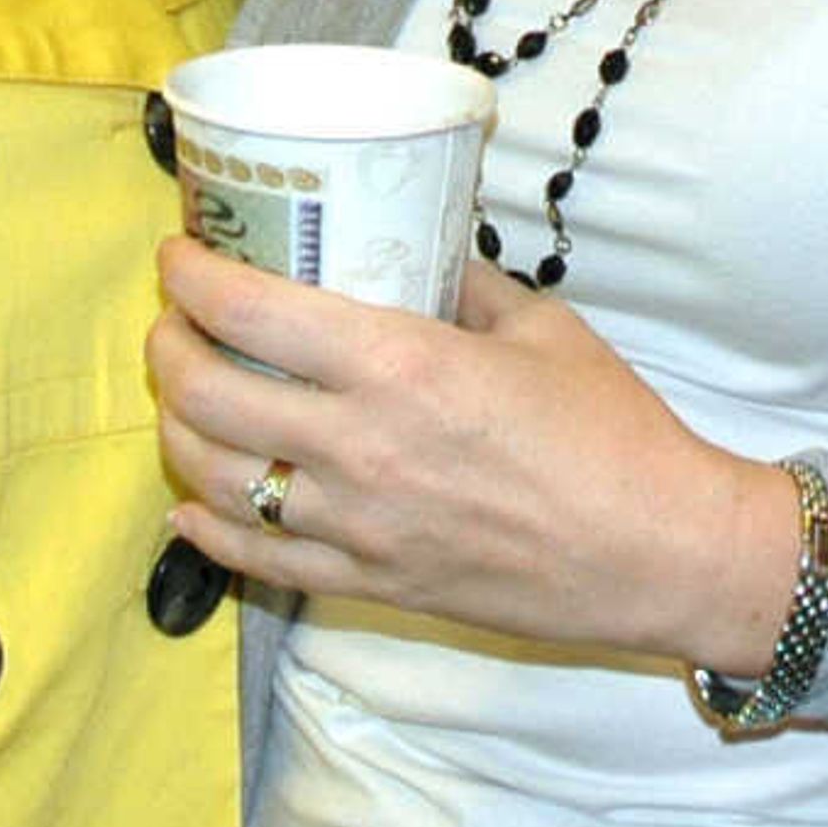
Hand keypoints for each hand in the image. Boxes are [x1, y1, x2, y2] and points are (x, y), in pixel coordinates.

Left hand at [149, 237, 804, 670]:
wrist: (657, 551)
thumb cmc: (612, 430)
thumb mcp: (541, 326)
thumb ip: (462, 282)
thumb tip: (414, 244)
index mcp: (402, 366)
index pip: (252, 314)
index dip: (194, 278)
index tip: (180, 254)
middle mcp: (361, 447)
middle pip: (209, 394)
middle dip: (170, 346)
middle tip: (174, 320)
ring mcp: (358, 526)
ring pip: (215, 478)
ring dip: (177, 429)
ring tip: (182, 397)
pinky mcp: (370, 583)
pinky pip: (258, 559)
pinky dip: (206, 527)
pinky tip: (191, 502)